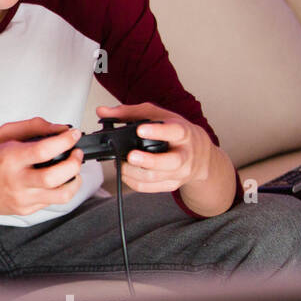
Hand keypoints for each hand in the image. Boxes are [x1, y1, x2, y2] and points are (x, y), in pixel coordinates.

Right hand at [0, 118, 84, 218]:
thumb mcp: (1, 134)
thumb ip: (31, 127)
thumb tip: (59, 129)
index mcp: (9, 159)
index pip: (45, 150)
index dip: (65, 141)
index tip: (73, 134)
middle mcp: (16, 182)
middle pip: (57, 176)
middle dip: (74, 163)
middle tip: (76, 153)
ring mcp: (22, 199)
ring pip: (61, 195)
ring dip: (74, 180)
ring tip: (73, 169)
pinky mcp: (26, 210)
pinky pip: (52, 202)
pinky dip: (60, 189)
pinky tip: (56, 179)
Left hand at [94, 103, 211, 192]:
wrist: (198, 153)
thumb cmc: (175, 131)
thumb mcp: (157, 116)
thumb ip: (129, 113)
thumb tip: (102, 112)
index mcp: (183, 133)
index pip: (174, 131)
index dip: (158, 131)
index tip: (140, 129)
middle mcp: (185, 155)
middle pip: (171, 162)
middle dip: (149, 161)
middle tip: (131, 156)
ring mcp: (180, 173)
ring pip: (156, 178)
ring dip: (134, 173)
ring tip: (120, 164)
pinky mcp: (172, 185)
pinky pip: (151, 188)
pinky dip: (134, 182)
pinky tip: (125, 174)